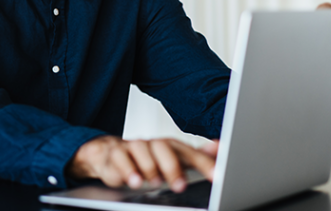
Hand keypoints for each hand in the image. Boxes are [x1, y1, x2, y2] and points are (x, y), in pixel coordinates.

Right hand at [67, 136, 218, 192]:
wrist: (111, 154)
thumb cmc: (148, 160)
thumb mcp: (175, 160)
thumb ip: (197, 156)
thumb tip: (220, 147)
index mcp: (170, 146)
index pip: (189, 151)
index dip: (203, 162)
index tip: (217, 175)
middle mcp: (152, 144)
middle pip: (163, 146)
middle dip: (172, 166)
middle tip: (179, 185)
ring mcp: (133, 146)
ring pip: (140, 148)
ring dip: (149, 167)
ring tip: (154, 183)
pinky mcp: (115, 153)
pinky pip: (120, 157)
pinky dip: (127, 169)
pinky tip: (133, 181)